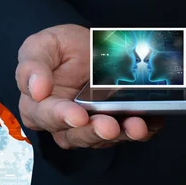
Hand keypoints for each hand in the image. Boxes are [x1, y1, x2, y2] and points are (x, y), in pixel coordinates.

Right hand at [15, 24, 162, 148]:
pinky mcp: (117, 124)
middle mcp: (65, 123)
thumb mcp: (41, 46)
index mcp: (40, 107)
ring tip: (136, 126)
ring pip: (105, 138)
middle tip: (110, 126)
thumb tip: (36, 89)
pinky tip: (152, 123)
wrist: (88, 46)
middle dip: (96, 131)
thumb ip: (33, 65)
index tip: (77, 116)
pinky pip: (129, 132)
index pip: (47, 116)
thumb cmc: (60, 49)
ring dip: (123, 134)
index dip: (62, 117)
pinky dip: (143, 130)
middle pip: (78, 135)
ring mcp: (92, 125)